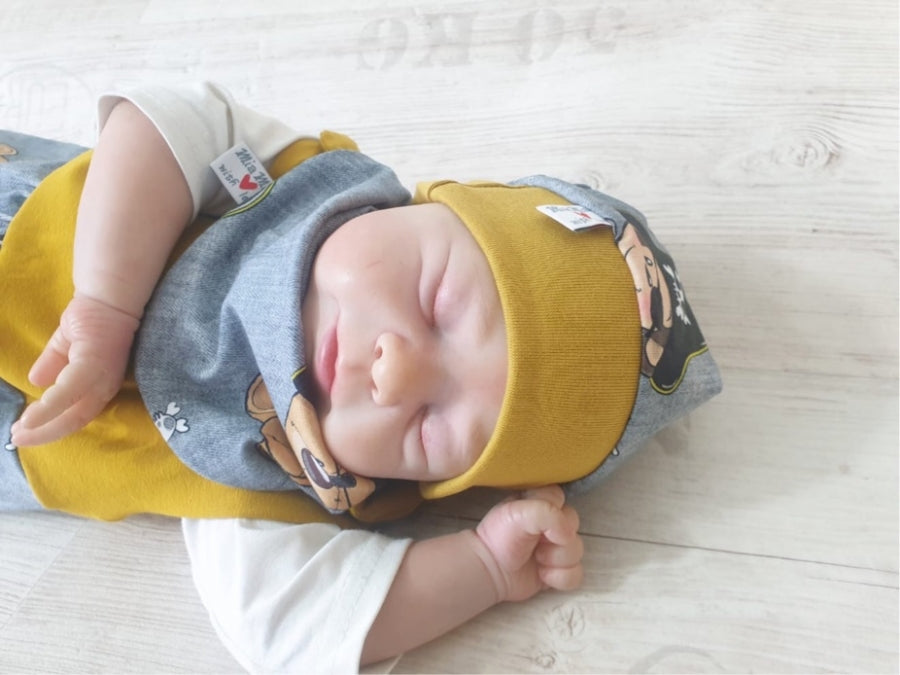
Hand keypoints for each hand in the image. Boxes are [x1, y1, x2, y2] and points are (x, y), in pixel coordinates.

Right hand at [10, 295, 139, 446]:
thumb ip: (52, 365)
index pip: (75, 415)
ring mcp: (103, 376)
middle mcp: (105, 386)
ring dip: (45, 424)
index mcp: (99, 385)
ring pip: (75, 410)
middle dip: (45, 433)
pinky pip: (70, 389)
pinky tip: (32, 414)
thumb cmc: (91, 320)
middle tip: (17, 440)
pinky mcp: (96, 362)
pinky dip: (51, 405)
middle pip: (76, 420)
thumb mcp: (65, 347)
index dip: (51, 427)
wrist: (106, 297)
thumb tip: (35, 383)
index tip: (23, 434)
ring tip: (20, 431)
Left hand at [473, 485, 583, 602]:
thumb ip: (548, 514)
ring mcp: (557, 547)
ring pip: (577, 552)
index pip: (562, 499)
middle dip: (557, 539)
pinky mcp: (559, 570)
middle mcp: (552, 523)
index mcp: (542, 503)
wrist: (490, 570)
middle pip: (574, 527)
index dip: (553, 513)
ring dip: (556, 560)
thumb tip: (568, 535)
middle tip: (536, 543)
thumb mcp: (519, 512)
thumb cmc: (500, 536)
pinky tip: (543, 575)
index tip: (536, 521)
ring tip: (537, 560)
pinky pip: (576, 575)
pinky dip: (560, 578)